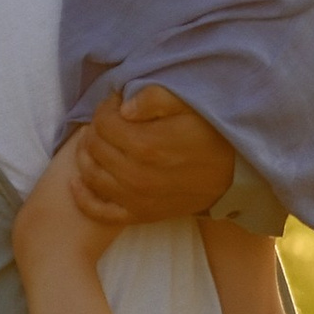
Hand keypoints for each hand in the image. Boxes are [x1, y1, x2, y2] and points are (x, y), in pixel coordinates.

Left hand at [73, 85, 237, 231]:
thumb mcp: (191, 106)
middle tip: (110, 121)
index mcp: (147, 144)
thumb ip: (155, 99)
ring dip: (86, 155)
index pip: (104, 122)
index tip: (118, 103)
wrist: (235, 176)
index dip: (106, 107)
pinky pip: (99, 210)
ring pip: (91, 174)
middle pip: (95, 146)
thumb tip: (123, 107)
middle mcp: (136, 175)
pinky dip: (82, 196)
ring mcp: (136, 198)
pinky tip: (77, 181)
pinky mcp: (140, 215)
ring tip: (97, 142)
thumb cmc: (212, 135)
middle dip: (96, 128)